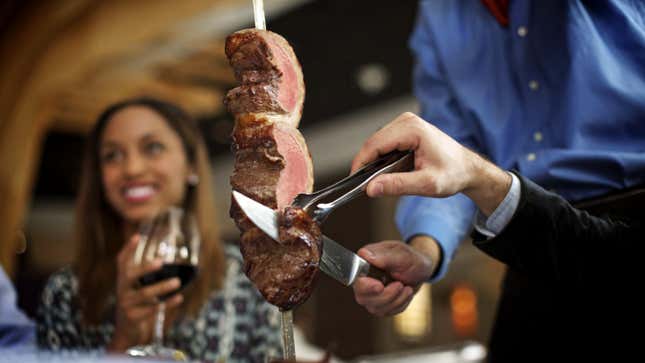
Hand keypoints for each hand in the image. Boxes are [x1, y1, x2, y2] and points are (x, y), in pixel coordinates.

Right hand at [108, 235, 183, 351]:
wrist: (127, 331)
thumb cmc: (137, 303)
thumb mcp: (137, 288)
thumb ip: (146, 276)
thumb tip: (165, 258)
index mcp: (122, 280)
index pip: (121, 261)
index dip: (128, 249)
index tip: (137, 236)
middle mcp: (121, 289)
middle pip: (131, 276)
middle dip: (145, 268)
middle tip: (161, 262)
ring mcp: (126, 303)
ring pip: (145, 294)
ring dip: (163, 287)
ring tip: (177, 282)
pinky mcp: (133, 317)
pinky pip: (152, 308)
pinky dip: (168, 303)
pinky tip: (179, 298)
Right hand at [351, 112, 510, 214]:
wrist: (468, 169)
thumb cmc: (453, 174)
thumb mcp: (426, 184)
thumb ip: (397, 185)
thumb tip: (371, 188)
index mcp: (412, 129)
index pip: (375, 144)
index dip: (361, 163)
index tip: (355, 182)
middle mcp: (407, 121)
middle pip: (373, 143)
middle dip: (367, 165)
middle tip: (368, 187)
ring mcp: (405, 123)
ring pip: (376, 143)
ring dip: (374, 162)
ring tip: (381, 181)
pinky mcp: (404, 129)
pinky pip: (383, 143)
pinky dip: (381, 158)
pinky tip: (388, 172)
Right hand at [352, 240, 433, 315]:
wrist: (421, 270)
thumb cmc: (411, 259)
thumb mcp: (403, 254)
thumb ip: (384, 256)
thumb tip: (364, 254)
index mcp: (365, 262)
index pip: (355, 278)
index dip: (365, 286)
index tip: (379, 286)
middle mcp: (364, 279)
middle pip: (363, 297)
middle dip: (385, 296)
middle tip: (400, 285)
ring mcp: (371, 294)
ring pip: (375, 308)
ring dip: (396, 300)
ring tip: (407, 287)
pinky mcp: (379, 305)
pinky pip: (386, 312)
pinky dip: (400, 304)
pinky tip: (406, 293)